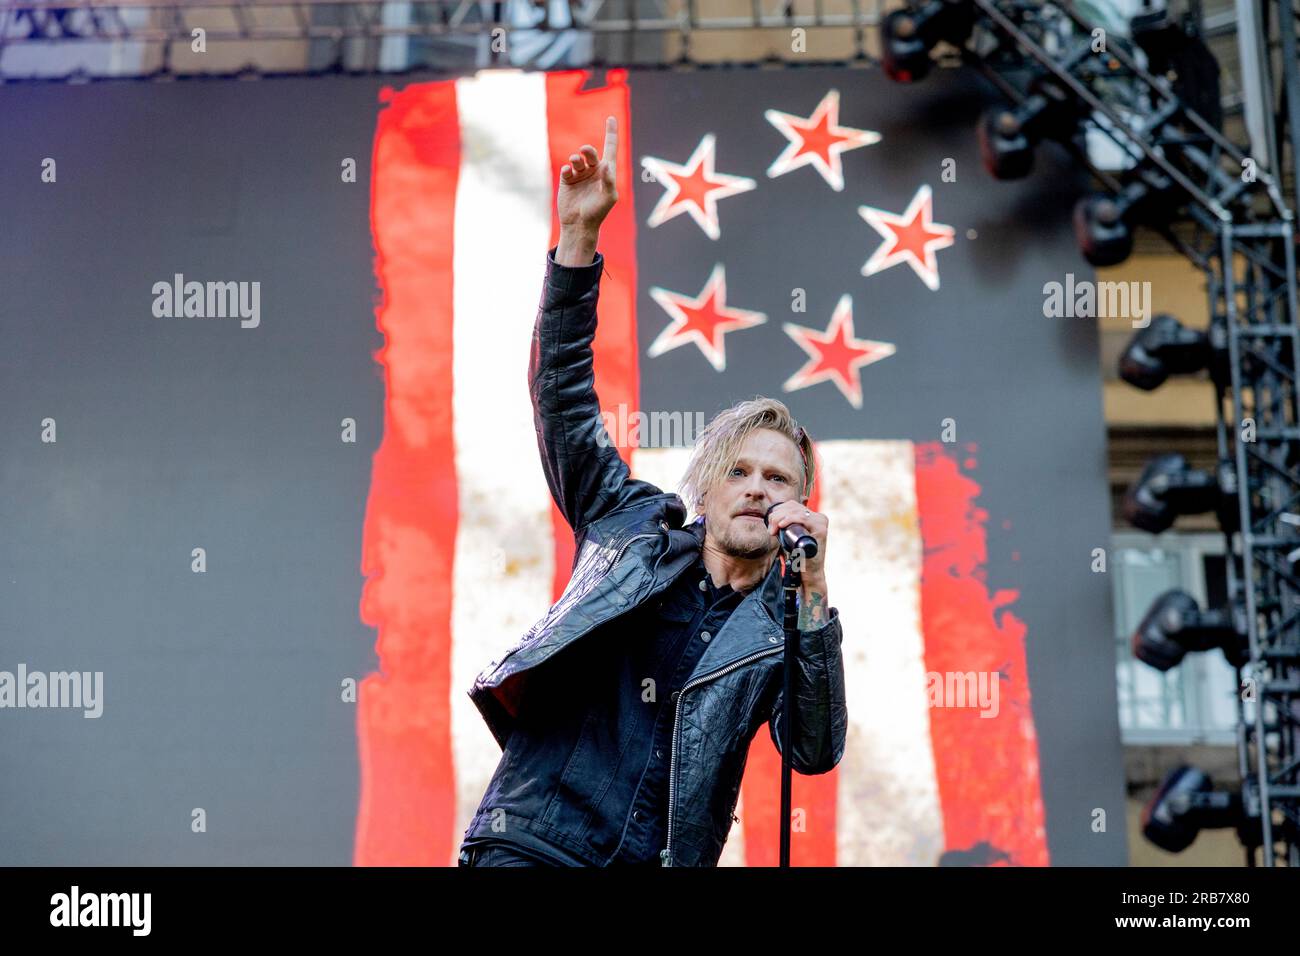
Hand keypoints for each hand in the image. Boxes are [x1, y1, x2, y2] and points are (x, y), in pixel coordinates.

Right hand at [557, 115, 618, 234]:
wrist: (580, 225)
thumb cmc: (598, 212)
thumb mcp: (609, 197)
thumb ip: (610, 180)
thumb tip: (606, 165)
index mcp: (606, 172)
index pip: (610, 149)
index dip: (611, 134)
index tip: (611, 118)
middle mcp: (593, 171)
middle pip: (591, 153)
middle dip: (588, 150)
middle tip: (585, 152)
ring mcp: (580, 175)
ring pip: (578, 159)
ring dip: (576, 158)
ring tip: (575, 162)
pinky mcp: (567, 180)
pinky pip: (567, 169)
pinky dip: (567, 169)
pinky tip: (568, 173)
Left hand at [766, 500, 827, 580]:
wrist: (809, 574)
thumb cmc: (799, 557)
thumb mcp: (791, 537)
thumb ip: (786, 527)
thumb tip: (772, 516)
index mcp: (813, 517)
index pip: (792, 505)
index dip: (778, 511)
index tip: (771, 526)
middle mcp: (819, 517)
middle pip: (793, 507)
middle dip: (777, 516)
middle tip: (771, 531)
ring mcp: (821, 522)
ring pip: (796, 511)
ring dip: (780, 519)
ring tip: (774, 531)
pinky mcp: (821, 529)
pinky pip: (803, 518)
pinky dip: (790, 519)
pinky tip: (782, 525)